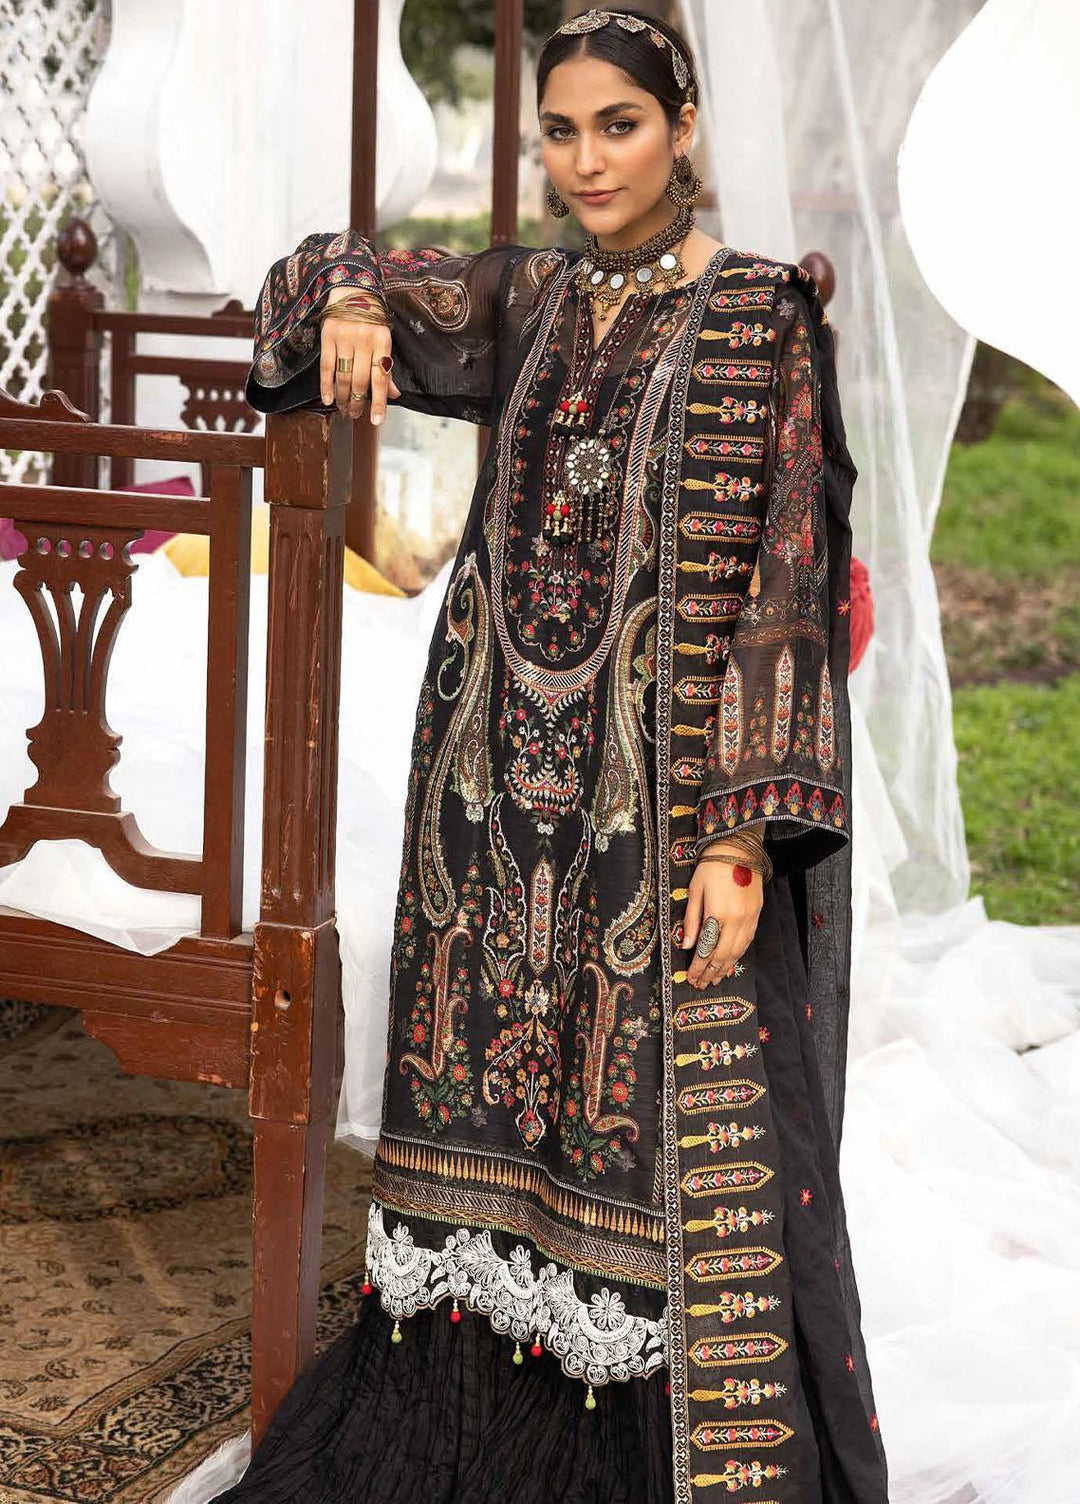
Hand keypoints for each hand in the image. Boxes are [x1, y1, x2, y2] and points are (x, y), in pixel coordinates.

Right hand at [320, 286, 401, 421]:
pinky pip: (326, 366)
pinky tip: (327, 399)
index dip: (379, 402)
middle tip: (354, 415)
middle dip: (357, 403)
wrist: (353, 289)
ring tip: (343, 409)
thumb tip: (394, 396)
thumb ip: (387, 368)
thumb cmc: (372, 319)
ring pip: (343, 376)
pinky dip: (326, 385)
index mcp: (382, 342)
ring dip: (342, 397)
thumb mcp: (384, 340)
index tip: (377, 421)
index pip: (381, 379)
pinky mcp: (328, 335)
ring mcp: (345, 337)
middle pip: (360, 380)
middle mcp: (364, 340)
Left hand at [682, 849, 762, 989]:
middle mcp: (736, 920)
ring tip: (715, 979)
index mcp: (717, 914)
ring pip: (737, 951)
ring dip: (725, 967)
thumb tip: (686, 944)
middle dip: (711, 972)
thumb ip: (691, 919)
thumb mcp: (695, 890)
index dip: (698, 967)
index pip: (706, 949)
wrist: (739, 849)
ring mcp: (749, 918)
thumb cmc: (711, 867)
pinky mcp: (756, 914)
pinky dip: (738, 955)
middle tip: (701, 985)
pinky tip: (730, 961)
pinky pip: (747, 941)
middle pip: (723, 955)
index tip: (691, 978)